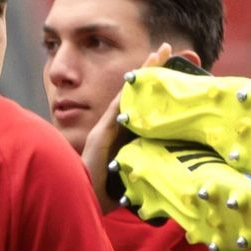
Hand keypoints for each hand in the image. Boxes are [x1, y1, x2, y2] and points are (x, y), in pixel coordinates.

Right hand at [83, 41, 170, 213]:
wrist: (82, 202)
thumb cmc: (102, 194)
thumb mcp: (130, 177)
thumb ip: (143, 168)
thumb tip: (169, 170)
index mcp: (122, 135)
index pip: (141, 105)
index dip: (153, 87)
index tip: (169, 70)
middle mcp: (115, 126)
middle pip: (136, 93)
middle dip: (151, 70)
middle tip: (166, 48)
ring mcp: (107, 128)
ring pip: (129, 93)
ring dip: (144, 71)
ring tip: (160, 51)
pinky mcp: (102, 132)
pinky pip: (119, 105)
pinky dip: (131, 88)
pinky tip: (142, 72)